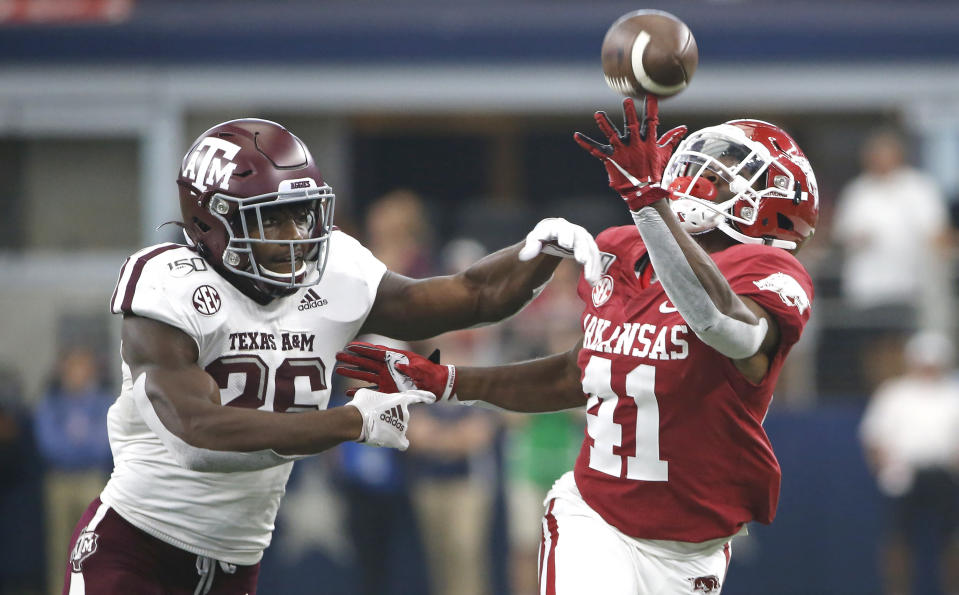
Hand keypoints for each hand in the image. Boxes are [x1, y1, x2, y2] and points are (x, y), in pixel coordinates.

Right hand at [335, 342, 456, 400]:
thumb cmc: (430, 374)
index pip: (376, 353)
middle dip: (352, 358)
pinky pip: (372, 391)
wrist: (437, 385)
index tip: (350, 345)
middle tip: (338, 355)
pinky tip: (349, 392)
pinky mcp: (388, 391)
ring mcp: (386, 380)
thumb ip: (410, 369)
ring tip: (339, 369)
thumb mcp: (421, 369)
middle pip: (366, 362)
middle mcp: (388, 369)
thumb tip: (399, 367)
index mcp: (395, 359)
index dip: (363, 348)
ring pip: (366, 375)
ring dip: (353, 372)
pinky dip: (361, 391)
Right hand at [346, 387, 434, 449]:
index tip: (433, 398)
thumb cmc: (361, 405)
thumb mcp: (367, 394)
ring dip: (389, 429)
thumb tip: (370, 400)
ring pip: (398, 429)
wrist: (356, 421)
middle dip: (391, 417)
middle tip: (375, 418)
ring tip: (374, 428)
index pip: (417, 397)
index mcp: (400, 400)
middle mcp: (405, 414)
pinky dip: (399, 443)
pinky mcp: (398, 440)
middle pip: (401, 416)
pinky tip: (395, 442)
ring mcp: (402, 427)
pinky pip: (403, 443)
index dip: (425, 397)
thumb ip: (374, 397)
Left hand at [517, 217, 601, 284]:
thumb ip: (530, 246)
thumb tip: (524, 256)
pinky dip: (596, 270)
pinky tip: (594, 283)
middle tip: (582, 260)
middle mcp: (574, 231)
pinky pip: (595, 258)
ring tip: (590, 279)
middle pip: (580, 239)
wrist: (555, 235)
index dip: (565, 235)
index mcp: (558, 226)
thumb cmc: (542, 238)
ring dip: (592, 264)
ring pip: (591, 251)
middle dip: (582, 249)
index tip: (565, 244)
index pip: (562, 229)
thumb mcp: (534, 240)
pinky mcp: (590, 248)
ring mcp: (584, 239)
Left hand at [574, 96, 685, 203]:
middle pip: (632, 126)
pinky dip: (585, 143)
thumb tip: (683, 128)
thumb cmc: (654, 171)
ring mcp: (622, 151)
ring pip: (612, 135)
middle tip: (627, 101)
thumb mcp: (664, 154)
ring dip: (605, 124)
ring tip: (598, 114)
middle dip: (630, 114)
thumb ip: (671, 138)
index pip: (651, 122)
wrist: (644, 191)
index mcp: (648, 142)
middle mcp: (635, 144)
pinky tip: (576, 136)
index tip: (650, 95)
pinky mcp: (610, 159)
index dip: (651, 108)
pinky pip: (596, 150)